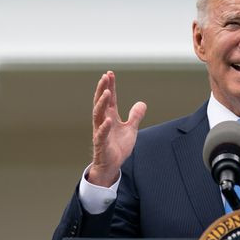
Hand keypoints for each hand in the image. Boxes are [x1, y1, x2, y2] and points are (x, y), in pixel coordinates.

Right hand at [88, 70, 146, 186]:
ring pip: (98, 115)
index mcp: (110, 117)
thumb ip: (135, 117)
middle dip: (102, 89)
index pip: (109, 99)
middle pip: (101, 102)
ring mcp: (100, 132)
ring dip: (102, 103)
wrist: (112, 165)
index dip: (110, 86)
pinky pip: (101, 134)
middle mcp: (103, 122)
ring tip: (107, 92)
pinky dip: (104, 127)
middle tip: (105, 77)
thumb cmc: (118, 147)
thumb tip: (142, 104)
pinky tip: (108, 120)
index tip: (110, 74)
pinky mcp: (101, 144)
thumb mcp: (131, 130)